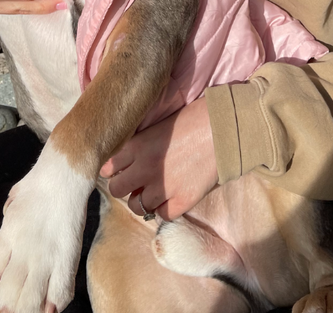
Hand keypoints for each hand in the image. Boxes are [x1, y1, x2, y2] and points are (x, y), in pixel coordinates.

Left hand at [99, 98, 218, 220]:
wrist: (225, 127)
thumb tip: (131, 157)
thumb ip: (142, 142)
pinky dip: (164, 209)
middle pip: (117, 189)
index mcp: (137, 144)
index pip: (108, 166)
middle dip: (125, 186)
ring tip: (154, 192)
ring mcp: (163, 186)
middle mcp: (144, 167)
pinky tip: (172, 198)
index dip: (114, 169)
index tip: (122, 168)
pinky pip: (162, 215)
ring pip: (136, 206)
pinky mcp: (182, 200)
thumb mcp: (160, 124)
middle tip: (137, 182)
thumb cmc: (195, 117)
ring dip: (143, 200)